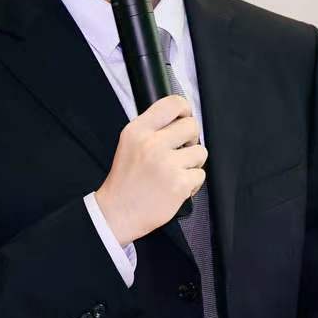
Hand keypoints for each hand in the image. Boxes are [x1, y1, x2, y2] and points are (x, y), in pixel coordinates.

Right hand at [94, 95, 206, 245]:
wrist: (118, 213)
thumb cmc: (126, 180)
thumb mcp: (129, 143)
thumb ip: (152, 128)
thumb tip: (181, 117)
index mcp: (137, 131)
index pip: (172, 104)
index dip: (184, 109)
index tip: (185, 117)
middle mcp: (152, 144)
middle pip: (191, 126)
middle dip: (190, 139)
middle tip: (179, 151)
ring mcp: (167, 164)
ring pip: (200, 152)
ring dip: (192, 163)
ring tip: (174, 172)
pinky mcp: (179, 184)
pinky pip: (200, 175)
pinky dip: (191, 182)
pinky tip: (175, 186)